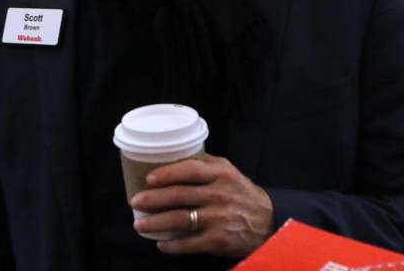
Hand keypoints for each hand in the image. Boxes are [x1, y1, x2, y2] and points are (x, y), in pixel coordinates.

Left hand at [130, 153, 274, 257]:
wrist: (267, 221)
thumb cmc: (242, 193)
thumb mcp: (229, 171)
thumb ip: (206, 164)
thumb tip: (176, 157)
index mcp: (221, 174)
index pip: (190, 169)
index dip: (168, 173)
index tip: (149, 178)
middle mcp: (220, 194)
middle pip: (180, 195)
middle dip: (153, 199)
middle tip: (135, 202)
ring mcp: (219, 218)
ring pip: (181, 220)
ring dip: (156, 223)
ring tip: (140, 225)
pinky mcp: (219, 240)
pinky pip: (190, 243)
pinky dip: (172, 245)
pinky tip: (161, 244)